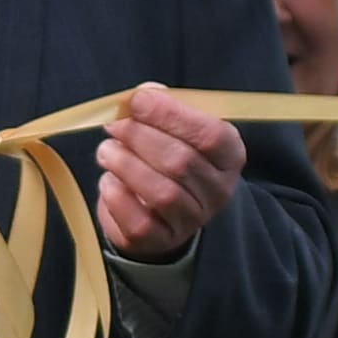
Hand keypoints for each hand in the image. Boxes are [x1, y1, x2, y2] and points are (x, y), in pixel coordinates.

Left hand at [94, 83, 245, 264]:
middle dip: (140, 137)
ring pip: (162, 192)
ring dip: (126, 165)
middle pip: (181, 161)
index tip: (137, 101)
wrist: (160, 209)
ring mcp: (193, 220)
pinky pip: (140, 222)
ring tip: (107, 151)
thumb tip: (142, 96)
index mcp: (230, 156)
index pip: (211, 135)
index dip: (170, 114)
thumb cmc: (168, 156)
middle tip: (114, 126)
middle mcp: (219, 191)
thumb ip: (161, 107)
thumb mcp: (174, 127)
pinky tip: (109, 180)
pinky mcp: (163, 240)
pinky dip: (117, 197)